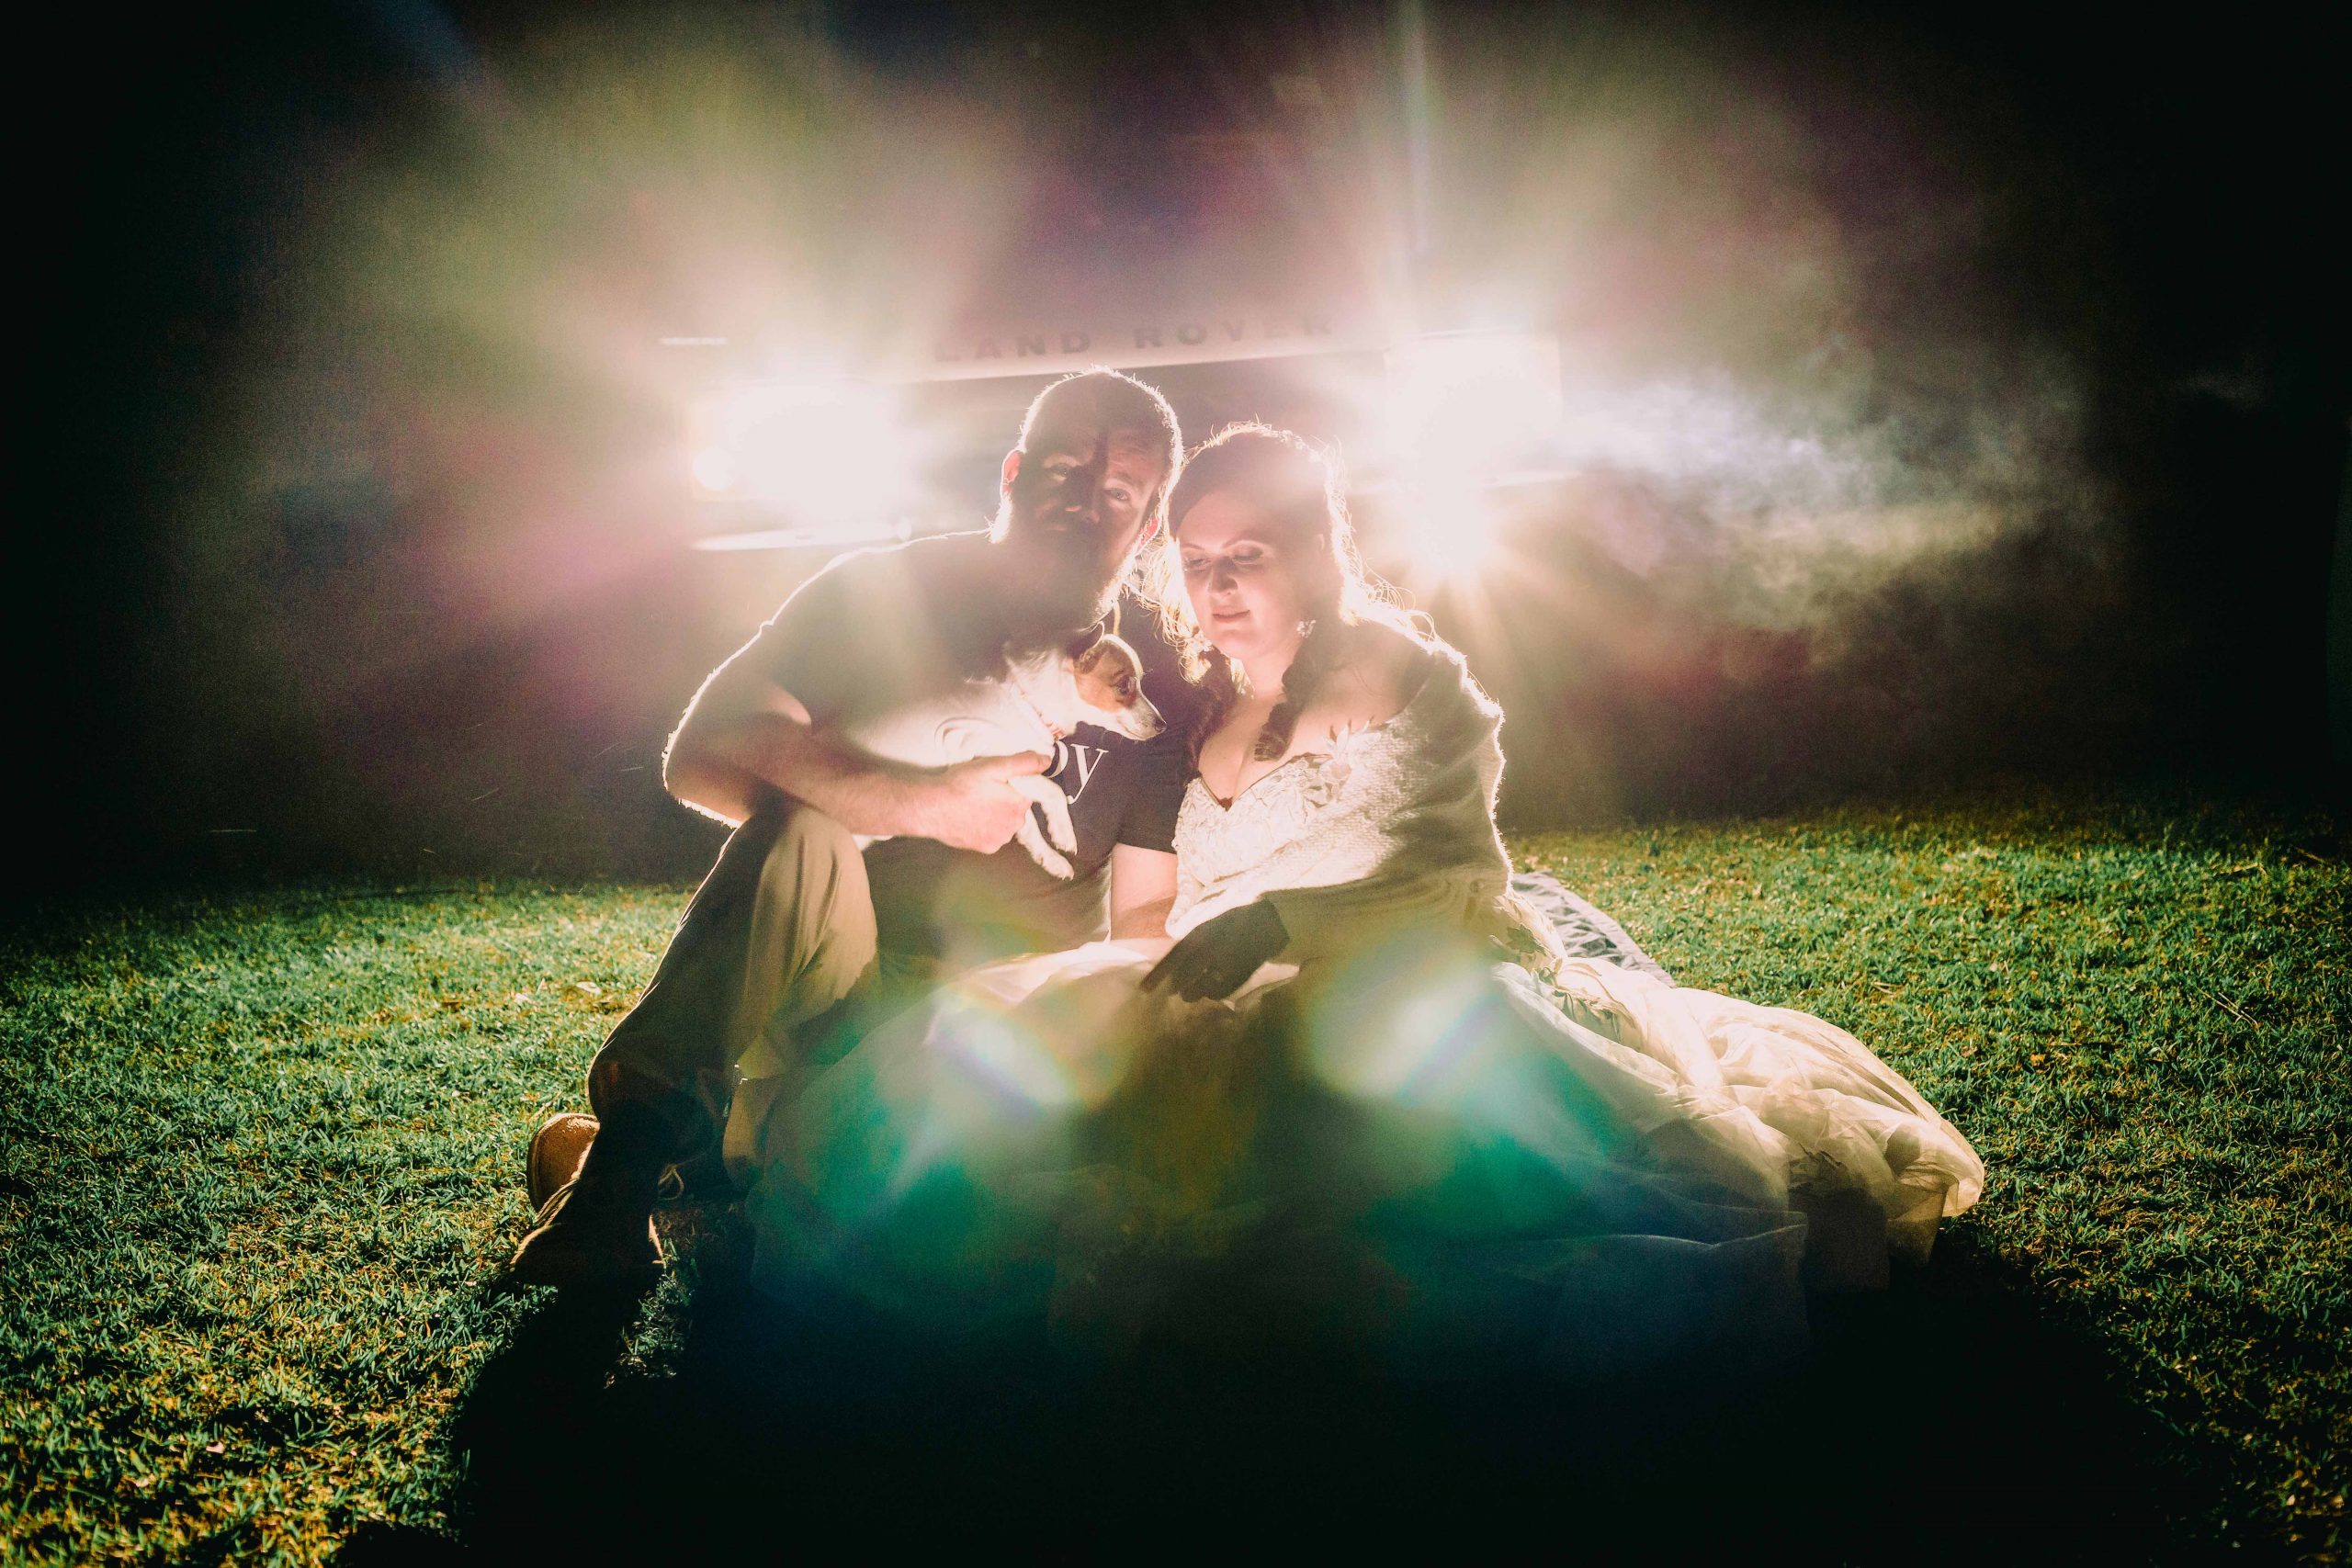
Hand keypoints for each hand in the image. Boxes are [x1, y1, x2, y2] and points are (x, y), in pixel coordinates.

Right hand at [911, 751, 1051, 853]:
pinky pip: (993, 836)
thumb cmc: (961, 785)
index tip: (995, 781)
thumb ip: (1023, 763)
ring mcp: (1000, 839)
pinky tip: (971, 819)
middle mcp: (1014, 825)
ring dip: (995, 815)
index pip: (1026, 792)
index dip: (1011, 785)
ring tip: (974, 805)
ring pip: (1005, 823)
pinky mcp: (986, 848)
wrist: (931, 808)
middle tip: (982, 791)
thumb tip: (1047, 761)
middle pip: (1016, 809)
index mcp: (1019, 804)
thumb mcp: (993, 766)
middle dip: (1004, 800)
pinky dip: (985, 828)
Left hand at [1141, 900, 1287, 1001]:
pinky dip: (1213, 993)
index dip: (1157, 975)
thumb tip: (1174, 961)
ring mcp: (1226, 965)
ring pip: (1202, 988)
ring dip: (1194, 993)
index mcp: (1200, 934)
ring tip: (1190, 994)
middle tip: (1173, 992)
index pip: (1173, 958)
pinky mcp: (1240, 976)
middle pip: (1186, 978)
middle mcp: (1211, 950)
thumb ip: (1192, 940)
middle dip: (1177, 988)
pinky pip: (1220, 992)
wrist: (1269, 920)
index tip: (1144, 990)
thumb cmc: (1234, 919)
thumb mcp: (1208, 922)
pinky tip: (1212, 990)